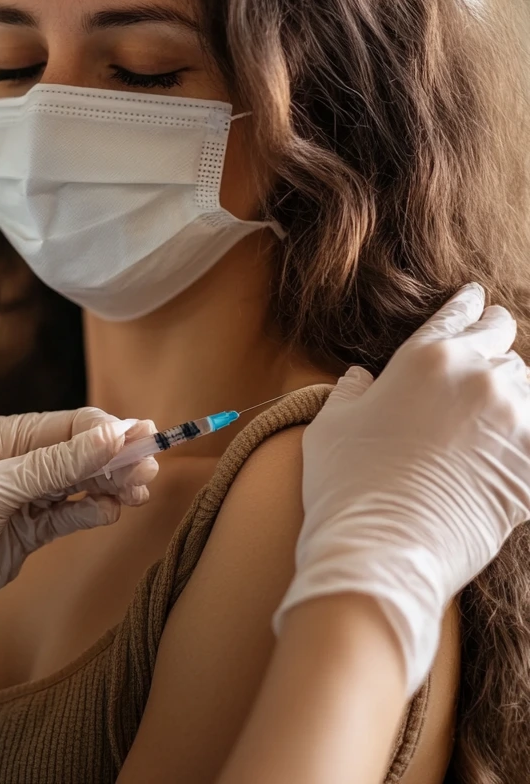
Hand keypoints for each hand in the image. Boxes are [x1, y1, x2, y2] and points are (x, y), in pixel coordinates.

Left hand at [0, 408, 157, 695]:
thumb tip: (112, 433)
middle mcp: (19, 462)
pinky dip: (92, 512)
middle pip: (83, 453)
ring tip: (140, 492)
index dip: (111, 430)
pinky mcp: (27, 534)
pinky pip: (69, 516)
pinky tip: (111, 512)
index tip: (148, 439)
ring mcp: (24, 499)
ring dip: (111, 485)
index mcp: (7, 437)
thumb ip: (56, 466)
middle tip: (151, 471)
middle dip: (118, 458)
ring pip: (82, 484)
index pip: (73, 424)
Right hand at [274, 284, 529, 694]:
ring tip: (494, 396)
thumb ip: (353, 390)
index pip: (456, 314)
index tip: (474, 296)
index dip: (466, 302)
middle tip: (493, 332)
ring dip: (509, 386)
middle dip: (495, 334)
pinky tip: (513, 438)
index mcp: (425, 357)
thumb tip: (362, 378)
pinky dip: (522, 431)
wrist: (383, 545)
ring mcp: (513, 421)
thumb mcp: (332, 422)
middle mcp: (477, 377)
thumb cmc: (346, 480)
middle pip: (502, 341)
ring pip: (524, 385)